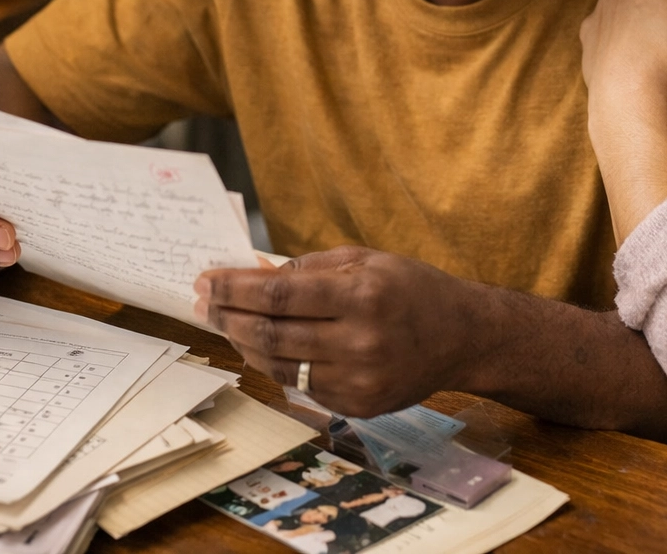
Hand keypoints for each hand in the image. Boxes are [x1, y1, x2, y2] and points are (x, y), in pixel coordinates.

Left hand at [194, 246, 482, 417]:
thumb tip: (254, 273)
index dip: (235, 288)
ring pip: (278, 365)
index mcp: (362, 295)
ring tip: (224, 323)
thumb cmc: (412, 289)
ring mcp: (358, 380)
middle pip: (271, 333)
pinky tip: (261, 345)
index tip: (206, 280)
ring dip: (243, 342)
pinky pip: (300, 385)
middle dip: (227, 316)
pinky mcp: (358, 405)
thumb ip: (310, 268)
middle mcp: (360, 342)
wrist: (463, 337)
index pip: (279, 295)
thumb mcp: (367, 260)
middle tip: (203, 303)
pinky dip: (274, 364)